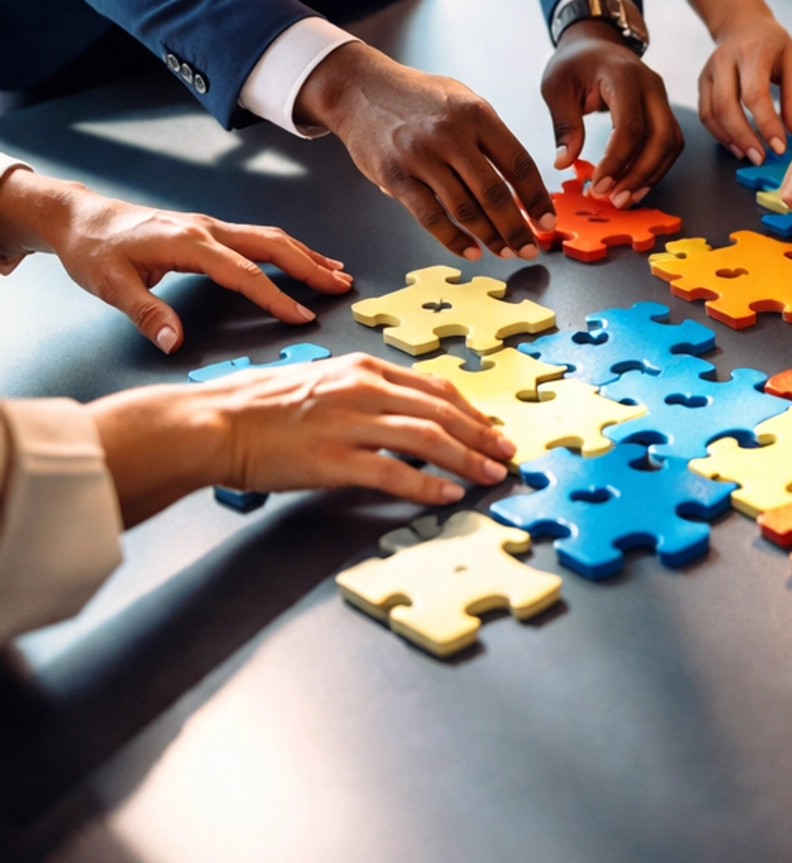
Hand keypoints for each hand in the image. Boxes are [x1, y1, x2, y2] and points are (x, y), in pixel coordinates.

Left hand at [0, 171, 349, 353]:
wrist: (78, 217)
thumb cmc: (93, 248)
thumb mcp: (110, 285)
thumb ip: (147, 313)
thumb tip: (175, 343)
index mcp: (189, 243)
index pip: (244, 272)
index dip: (275, 297)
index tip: (301, 317)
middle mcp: (206, 230)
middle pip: (272, 244)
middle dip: (310, 265)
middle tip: (341, 286)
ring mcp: (209, 226)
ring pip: (269, 237)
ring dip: (304, 254)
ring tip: (335, 271)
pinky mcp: (206, 230)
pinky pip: (256, 237)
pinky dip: (285, 248)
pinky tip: (298, 258)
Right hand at [91, 352, 517, 526]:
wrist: (214, 421)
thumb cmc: (257, 405)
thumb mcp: (320, 382)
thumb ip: (360, 392)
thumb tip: (397, 412)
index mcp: (361, 368)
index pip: (433, 387)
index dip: (470, 410)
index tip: (491, 427)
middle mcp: (362, 389)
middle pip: (440, 411)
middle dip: (481, 434)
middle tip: (507, 453)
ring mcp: (349, 423)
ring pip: (426, 438)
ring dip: (467, 458)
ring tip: (492, 474)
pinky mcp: (333, 459)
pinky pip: (392, 472)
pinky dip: (427, 483)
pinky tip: (449, 494)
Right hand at [298, 43, 554, 260]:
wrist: (361, 89)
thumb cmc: (417, 97)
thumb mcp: (462, 100)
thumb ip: (489, 135)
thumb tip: (519, 181)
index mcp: (476, 114)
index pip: (517, 163)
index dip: (536, 197)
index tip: (547, 220)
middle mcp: (451, 136)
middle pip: (494, 193)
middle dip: (517, 227)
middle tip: (529, 247)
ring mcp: (421, 158)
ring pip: (464, 209)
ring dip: (489, 237)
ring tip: (504, 252)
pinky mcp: (396, 177)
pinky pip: (431, 217)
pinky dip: (454, 239)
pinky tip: (471, 250)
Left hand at [542, 24, 682, 203]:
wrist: (595, 41)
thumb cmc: (574, 63)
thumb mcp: (557, 87)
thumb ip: (564, 124)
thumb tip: (565, 162)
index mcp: (623, 76)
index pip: (630, 125)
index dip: (617, 161)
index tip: (599, 186)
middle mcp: (651, 86)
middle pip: (662, 137)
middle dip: (641, 174)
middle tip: (615, 200)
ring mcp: (660, 97)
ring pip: (671, 144)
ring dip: (651, 175)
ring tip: (625, 199)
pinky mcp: (662, 109)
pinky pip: (668, 143)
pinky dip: (655, 167)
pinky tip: (635, 185)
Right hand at [697, 11, 791, 164]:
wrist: (743, 25)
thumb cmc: (774, 45)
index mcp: (752, 52)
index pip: (755, 94)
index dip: (766, 124)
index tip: (780, 147)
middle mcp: (724, 60)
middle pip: (726, 106)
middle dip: (743, 137)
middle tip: (761, 158)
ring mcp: (709, 72)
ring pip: (711, 113)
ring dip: (730, 139)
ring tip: (750, 155)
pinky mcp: (702, 83)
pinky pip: (705, 114)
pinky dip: (720, 134)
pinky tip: (737, 146)